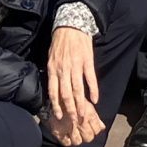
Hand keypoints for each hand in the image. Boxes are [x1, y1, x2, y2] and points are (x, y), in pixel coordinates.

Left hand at [43, 28, 101, 146]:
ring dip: (82, 105)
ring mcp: (76, 66)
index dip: (57, 106)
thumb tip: (54, 89)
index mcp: (53, 69)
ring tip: (84, 115)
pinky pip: (90, 79)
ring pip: (78, 90)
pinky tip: (95, 100)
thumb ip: (53, 73)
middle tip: (75, 121)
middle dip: (70, 110)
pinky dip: (93, 90)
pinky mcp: (87, 61)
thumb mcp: (51, 57)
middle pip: (66, 94)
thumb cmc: (60, 42)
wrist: (71, 25)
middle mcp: (63, 70)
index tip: (60, 116)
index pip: (53, 92)